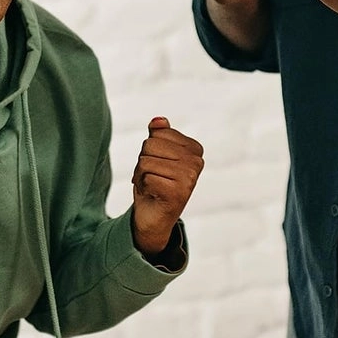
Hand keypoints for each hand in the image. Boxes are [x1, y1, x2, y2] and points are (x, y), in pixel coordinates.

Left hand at [131, 117, 203, 256]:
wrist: (153, 216)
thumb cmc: (154, 182)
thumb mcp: (154, 154)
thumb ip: (159, 135)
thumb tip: (159, 120)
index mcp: (194, 148)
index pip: (157, 133)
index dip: (148, 149)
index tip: (157, 165)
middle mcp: (196, 162)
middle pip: (149, 145)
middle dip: (143, 162)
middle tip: (152, 178)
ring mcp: (190, 178)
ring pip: (145, 162)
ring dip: (141, 176)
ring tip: (152, 186)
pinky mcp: (179, 193)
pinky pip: (147, 178)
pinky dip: (143, 187)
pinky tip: (153, 195)